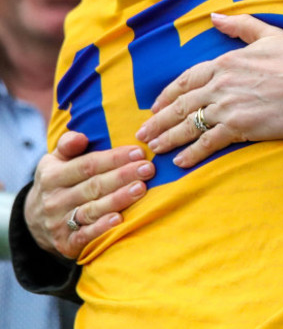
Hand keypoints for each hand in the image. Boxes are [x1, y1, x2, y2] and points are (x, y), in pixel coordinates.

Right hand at [24, 131, 154, 259]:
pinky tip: (120, 219)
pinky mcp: (65, 244)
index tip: (139, 152)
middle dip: (123, 176)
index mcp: (52, 176)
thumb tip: (81, 137)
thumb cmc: (57, 181)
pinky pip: (85, 235)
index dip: (114, 158)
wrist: (34, 221)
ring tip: (141, 189)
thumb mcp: (55, 160)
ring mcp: (59, 223)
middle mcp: (54, 200)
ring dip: (119, 199)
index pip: (88, 165)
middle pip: (94, 186)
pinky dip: (102, 228)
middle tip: (148, 169)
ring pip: (92, 210)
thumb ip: (68, 144)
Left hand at [136, 13, 282, 168]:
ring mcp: (228, 107)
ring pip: (188, 124)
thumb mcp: (269, 34)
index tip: (155, 106)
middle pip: (180, 104)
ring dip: (167, 138)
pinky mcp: (239, 127)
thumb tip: (214, 16)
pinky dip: (191, 153)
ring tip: (153, 149)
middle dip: (158, 120)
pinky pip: (208, 142)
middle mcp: (220, 84)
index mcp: (225, 62)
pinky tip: (180, 162)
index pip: (186, 80)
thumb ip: (239, 25)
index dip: (167, 95)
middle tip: (142, 133)